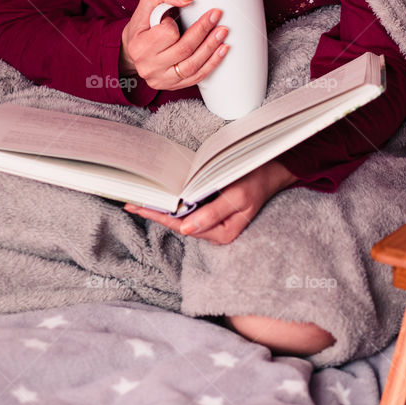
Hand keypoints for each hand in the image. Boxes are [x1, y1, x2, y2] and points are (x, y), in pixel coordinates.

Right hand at [120, 0, 229, 90]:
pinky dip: (212, 63)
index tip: (178, 14)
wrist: (135, 49)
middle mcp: (148, 66)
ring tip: (223, 32)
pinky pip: (196, 77)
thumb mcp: (148, 2)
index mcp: (139, 46)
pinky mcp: (173, 85)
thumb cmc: (143, 24)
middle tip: (217, 16)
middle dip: (203, 31)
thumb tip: (187, 0)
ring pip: (192, 66)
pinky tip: (222, 51)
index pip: (167, 34)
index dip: (176, 23)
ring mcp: (161, 79)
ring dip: (211, 48)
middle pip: (184, 49)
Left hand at [125, 160, 297, 244]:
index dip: (159, 217)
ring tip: (141, 201)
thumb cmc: (257, 182)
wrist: (273, 171)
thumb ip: (212, 214)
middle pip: (178, 223)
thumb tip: (185, 229)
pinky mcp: (214, 212)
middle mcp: (216, 231)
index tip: (139, 207)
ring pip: (182, 218)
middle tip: (131, 203)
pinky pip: (190, 210)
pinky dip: (175, 204)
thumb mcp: (238, 198)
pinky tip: (163, 198)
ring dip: (163, 209)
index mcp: (222, 233)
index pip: (182, 225)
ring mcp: (215, 222)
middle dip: (156, 213)